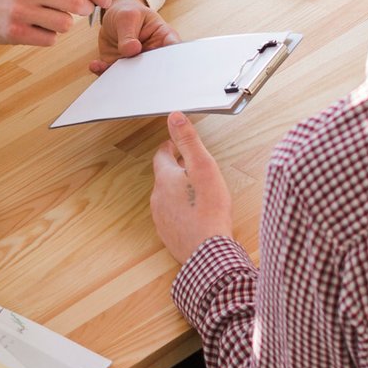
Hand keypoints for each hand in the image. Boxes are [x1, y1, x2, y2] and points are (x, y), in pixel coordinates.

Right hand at [0, 0, 111, 45]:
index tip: (106, 0)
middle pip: (77, 4)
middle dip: (86, 9)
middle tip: (82, 10)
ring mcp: (21, 11)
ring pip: (65, 24)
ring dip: (64, 24)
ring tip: (50, 17)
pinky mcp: (16, 32)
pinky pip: (50, 40)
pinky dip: (49, 36)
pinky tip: (36, 27)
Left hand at [91, 0, 179, 73]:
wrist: (113, 19)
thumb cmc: (128, 13)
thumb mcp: (128, 16)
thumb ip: (129, 33)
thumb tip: (132, 49)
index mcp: (164, 39)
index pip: (174, 51)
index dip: (173, 62)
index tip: (161, 65)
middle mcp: (153, 56)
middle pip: (156, 71)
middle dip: (146, 76)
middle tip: (132, 74)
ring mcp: (137, 65)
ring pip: (134, 78)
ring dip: (121, 77)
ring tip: (107, 66)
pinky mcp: (120, 70)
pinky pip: (113, 76)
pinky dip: (104, 72)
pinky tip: (96, 65)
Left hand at [151, 112, 233, 263]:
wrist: (208, 251)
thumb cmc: (209, 209)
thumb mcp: (203, 167)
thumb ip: (188, 141)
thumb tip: (174, 117)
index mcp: (165, 178)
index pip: (162, 155)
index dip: (170, 148)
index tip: (175, 145)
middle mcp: (158, 197)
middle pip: (164, 177)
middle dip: (176, 170)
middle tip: (190, 166)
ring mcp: (162, 218)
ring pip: (168, 198)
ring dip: (178, 192)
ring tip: (196, 191)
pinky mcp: (169, 235)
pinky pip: (173, 217)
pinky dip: (182, 212)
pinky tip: (196, 215)